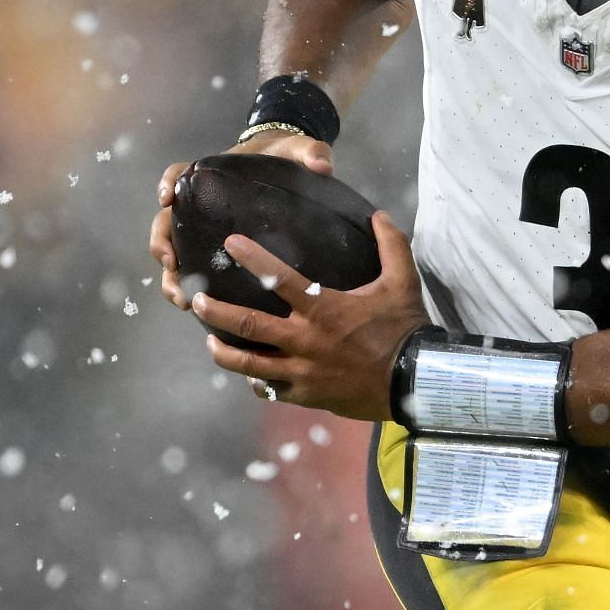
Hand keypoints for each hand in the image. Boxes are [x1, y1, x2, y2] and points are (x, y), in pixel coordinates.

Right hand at [147, 130, 334, 308]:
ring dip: (172, 275)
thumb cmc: (286, 158)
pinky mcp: (217, 247)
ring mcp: (206, 227)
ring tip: (182, 299)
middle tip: (171, 265)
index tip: (166, 199)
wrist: (291, 170)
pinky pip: (194, 266)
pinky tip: (194, 306)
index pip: (179, 174)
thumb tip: (322, 165)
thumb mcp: (298, 149)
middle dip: (163, 244)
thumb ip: (310, 151)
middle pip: (166, 221)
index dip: (168, 184)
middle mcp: (201, 204)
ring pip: (175, 250)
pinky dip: (189, 284)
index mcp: (213, 176)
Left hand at [191, 212, 429, 422]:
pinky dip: (256, 381)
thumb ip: (390, 244)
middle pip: (248, 325)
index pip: (279, 278)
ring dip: (224, 352)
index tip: (230, 243)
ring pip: (249, 364)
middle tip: (194, 300)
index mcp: (323, 308)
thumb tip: (377, 214)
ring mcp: (301, 371)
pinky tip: (249, 373)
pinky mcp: (306, 395)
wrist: (415, 380)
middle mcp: (304, 340)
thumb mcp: (402, 281)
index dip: (252, 258)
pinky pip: (271, 390)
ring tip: (209, 340)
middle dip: (216, 311)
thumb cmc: (404, 327)